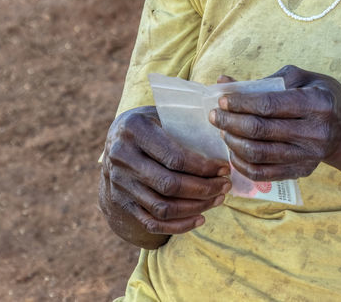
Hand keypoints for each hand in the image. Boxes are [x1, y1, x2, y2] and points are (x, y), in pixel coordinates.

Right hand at [99, 106, 231, 247]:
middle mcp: (122, 157)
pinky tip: (200, 218)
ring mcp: (120, 183)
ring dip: (196, 207)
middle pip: (170, 185)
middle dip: (204, 189)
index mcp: (134, 129)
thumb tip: (223, 145)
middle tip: (225, 186)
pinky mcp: (121, 202)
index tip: (224, 168)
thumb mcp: (161, 114)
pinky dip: (178, 225)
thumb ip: (184, 126)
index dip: (204, 167)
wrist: (115, 140)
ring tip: (218, 199)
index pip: (175, 157)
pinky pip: (151, 222)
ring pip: (162, 207)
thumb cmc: (150, 124)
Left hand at [209, 65, 340, 181]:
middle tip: (215, 116)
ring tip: (224, 131)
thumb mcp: (302, 78)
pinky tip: (234, 151)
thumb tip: (224, 80)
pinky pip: (264, 173)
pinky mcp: (301, 171)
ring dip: (234, 143)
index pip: (270, 105)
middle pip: (261, 130)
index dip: (241, 103)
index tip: (221, 100)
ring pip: (259, 154)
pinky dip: (243, 164)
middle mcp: (315, 132)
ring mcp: (308, 155)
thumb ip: (265, 80)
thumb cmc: (322, 96)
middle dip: (231, 122)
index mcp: (317, 103)